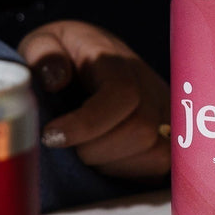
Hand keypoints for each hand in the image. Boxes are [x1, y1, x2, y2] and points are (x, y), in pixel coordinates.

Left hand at [20, 21, 170, 178]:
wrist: (89, 57)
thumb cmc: (62, 56)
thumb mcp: (42, 41)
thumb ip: (43, 53)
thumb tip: (56, 78)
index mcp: (116, 60)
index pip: (122, 93)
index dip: (87, 123)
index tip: (51, 136)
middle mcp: (150, 84)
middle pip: (140, 130)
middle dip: (96, 150)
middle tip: (68, 147)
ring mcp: (165, 111)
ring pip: (157, 153)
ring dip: (114, 164)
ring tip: (88, 152)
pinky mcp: (171, 134)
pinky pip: (163, 166)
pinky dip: (131, 172)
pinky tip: (107, 160)